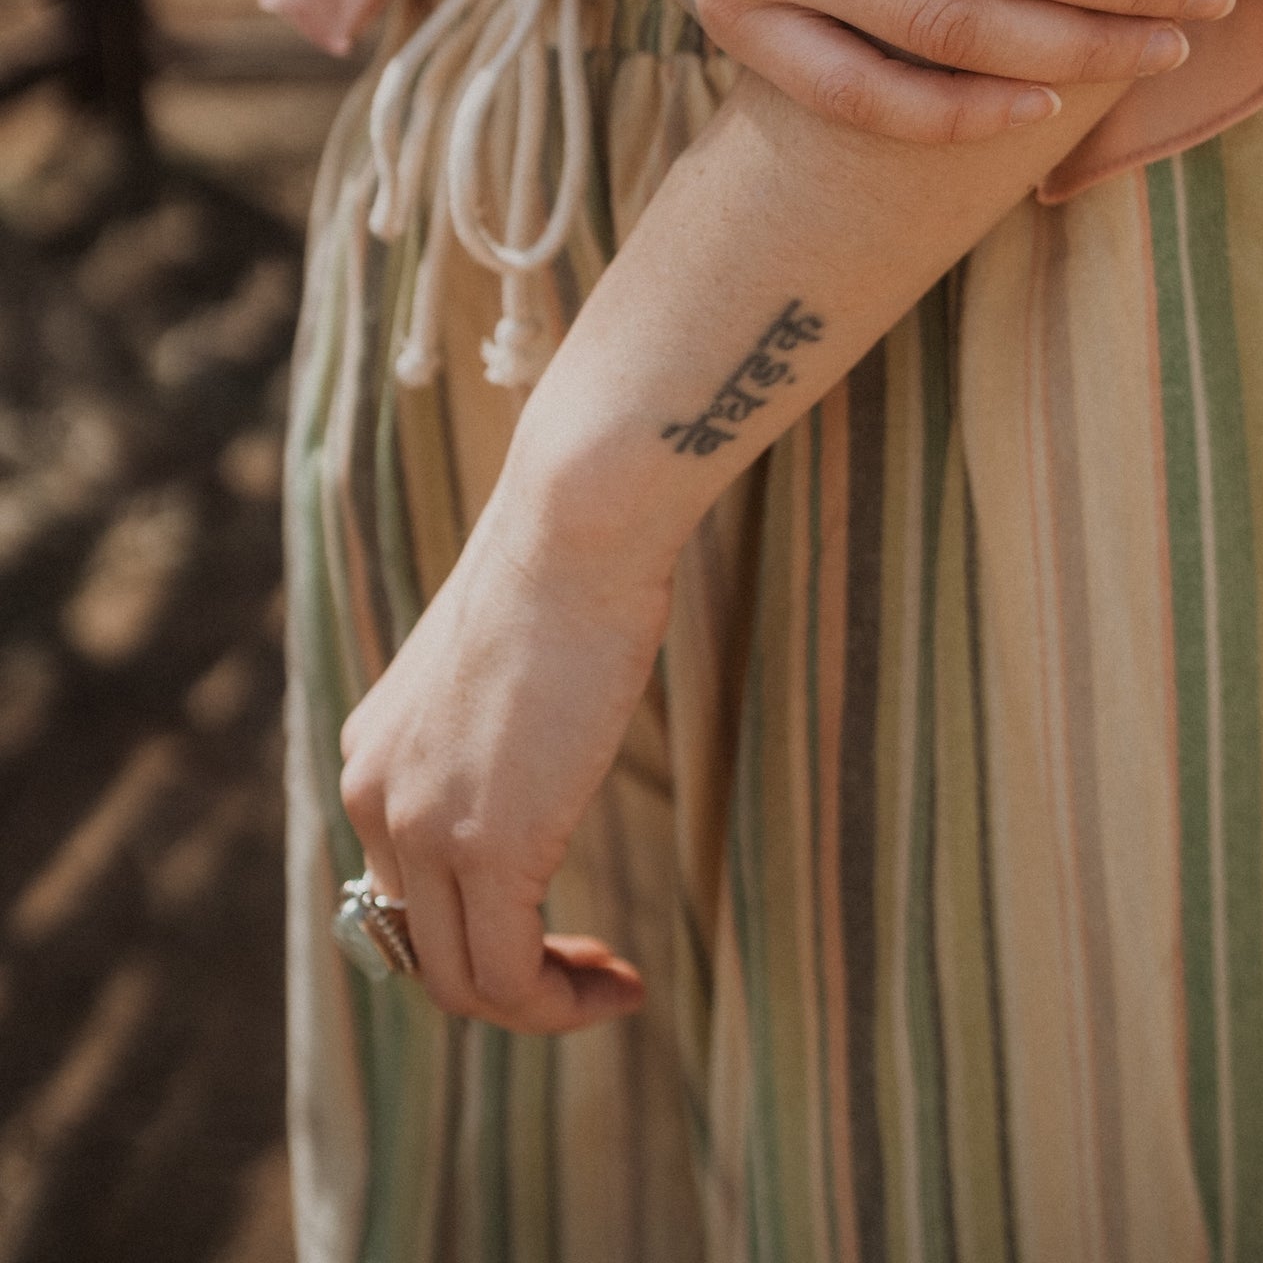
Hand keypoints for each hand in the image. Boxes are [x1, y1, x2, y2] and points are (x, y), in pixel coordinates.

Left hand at [338, 496, 667, 1032]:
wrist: (578, 525)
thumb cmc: (567, 570)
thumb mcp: (499, 669)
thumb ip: (490, 733)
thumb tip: (534, 762)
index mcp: (372, 757)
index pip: (403, 894)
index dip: (479, 931)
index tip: (560, 929)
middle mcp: (373, 797)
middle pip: (424, 951)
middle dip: (510, 979)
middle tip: (593, 969)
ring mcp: (421, 826)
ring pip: (463, 983)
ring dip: (540, 1007)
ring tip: (610, 986)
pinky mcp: (485, 845)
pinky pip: (510, 978)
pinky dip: (562, 1003)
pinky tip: (620, 981)